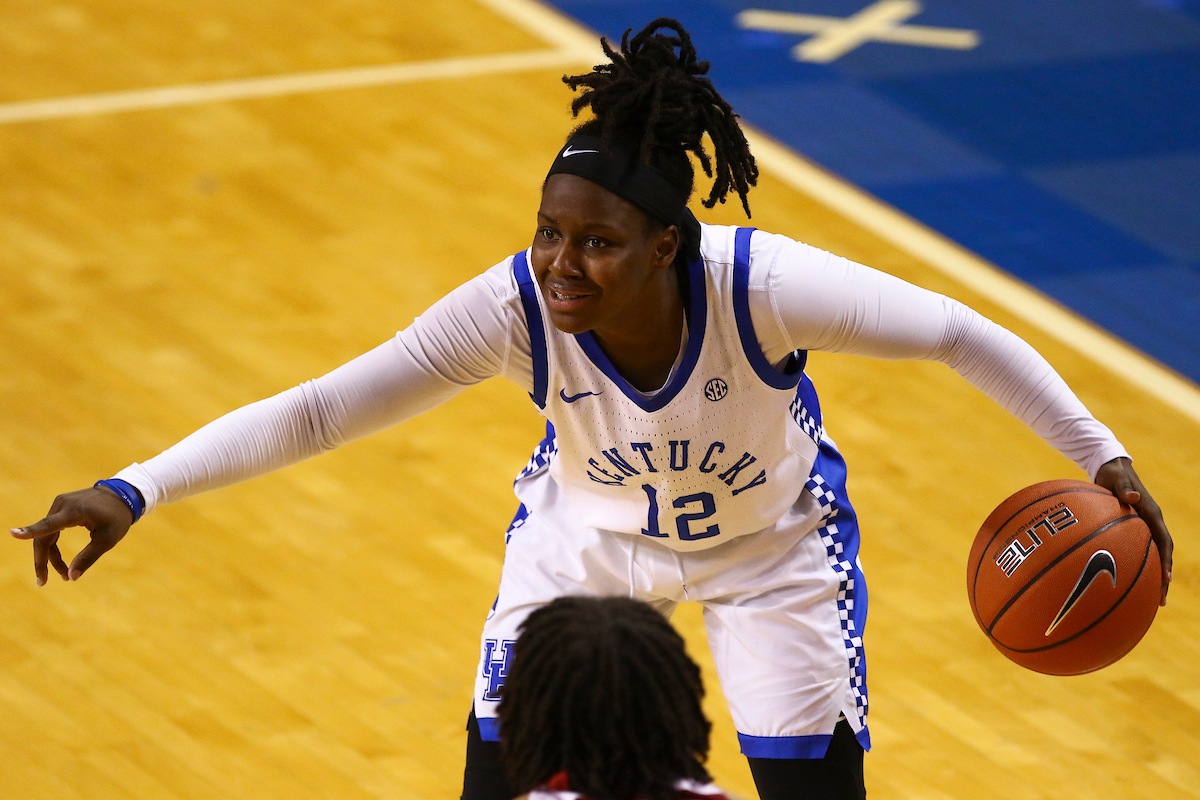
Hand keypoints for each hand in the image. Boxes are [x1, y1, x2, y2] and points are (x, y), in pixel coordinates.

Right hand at [10, 487, 133, 585]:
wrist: (122, 495)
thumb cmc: (117, 518)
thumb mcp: (108, 540)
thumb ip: (88, 557)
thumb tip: (72, 577)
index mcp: (75, 512)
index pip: (48, 524)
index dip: (30, 531)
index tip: (13, 533)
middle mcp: (62, 505)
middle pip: (44, 537)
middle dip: (43, 561)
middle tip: (43, 582)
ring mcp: (60, 504)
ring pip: (46, 535)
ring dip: (50, 556)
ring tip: (62, 575)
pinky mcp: (60, 507)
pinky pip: (50, 529)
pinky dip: (53, 546)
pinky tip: (58, 563)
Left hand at [1093, 457, 1172, 605]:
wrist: (1111, 466)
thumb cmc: (1112, 473)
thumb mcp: (1116, 479)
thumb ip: (1123, 488)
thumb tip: (1133, 495)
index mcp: (1151, 512)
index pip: (1163, 539)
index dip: (1165, 559)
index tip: (1166, 578)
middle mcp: (1151, 521)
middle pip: (1162, 553)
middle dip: (1163, 577)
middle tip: (1160, 599)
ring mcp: (1144, 525)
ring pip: (1153, 554)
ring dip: (1153, 575)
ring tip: (1152, 599)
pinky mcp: (1135, 528)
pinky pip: (1140, 549)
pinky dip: (1138, 565)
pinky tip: (1129, 581)